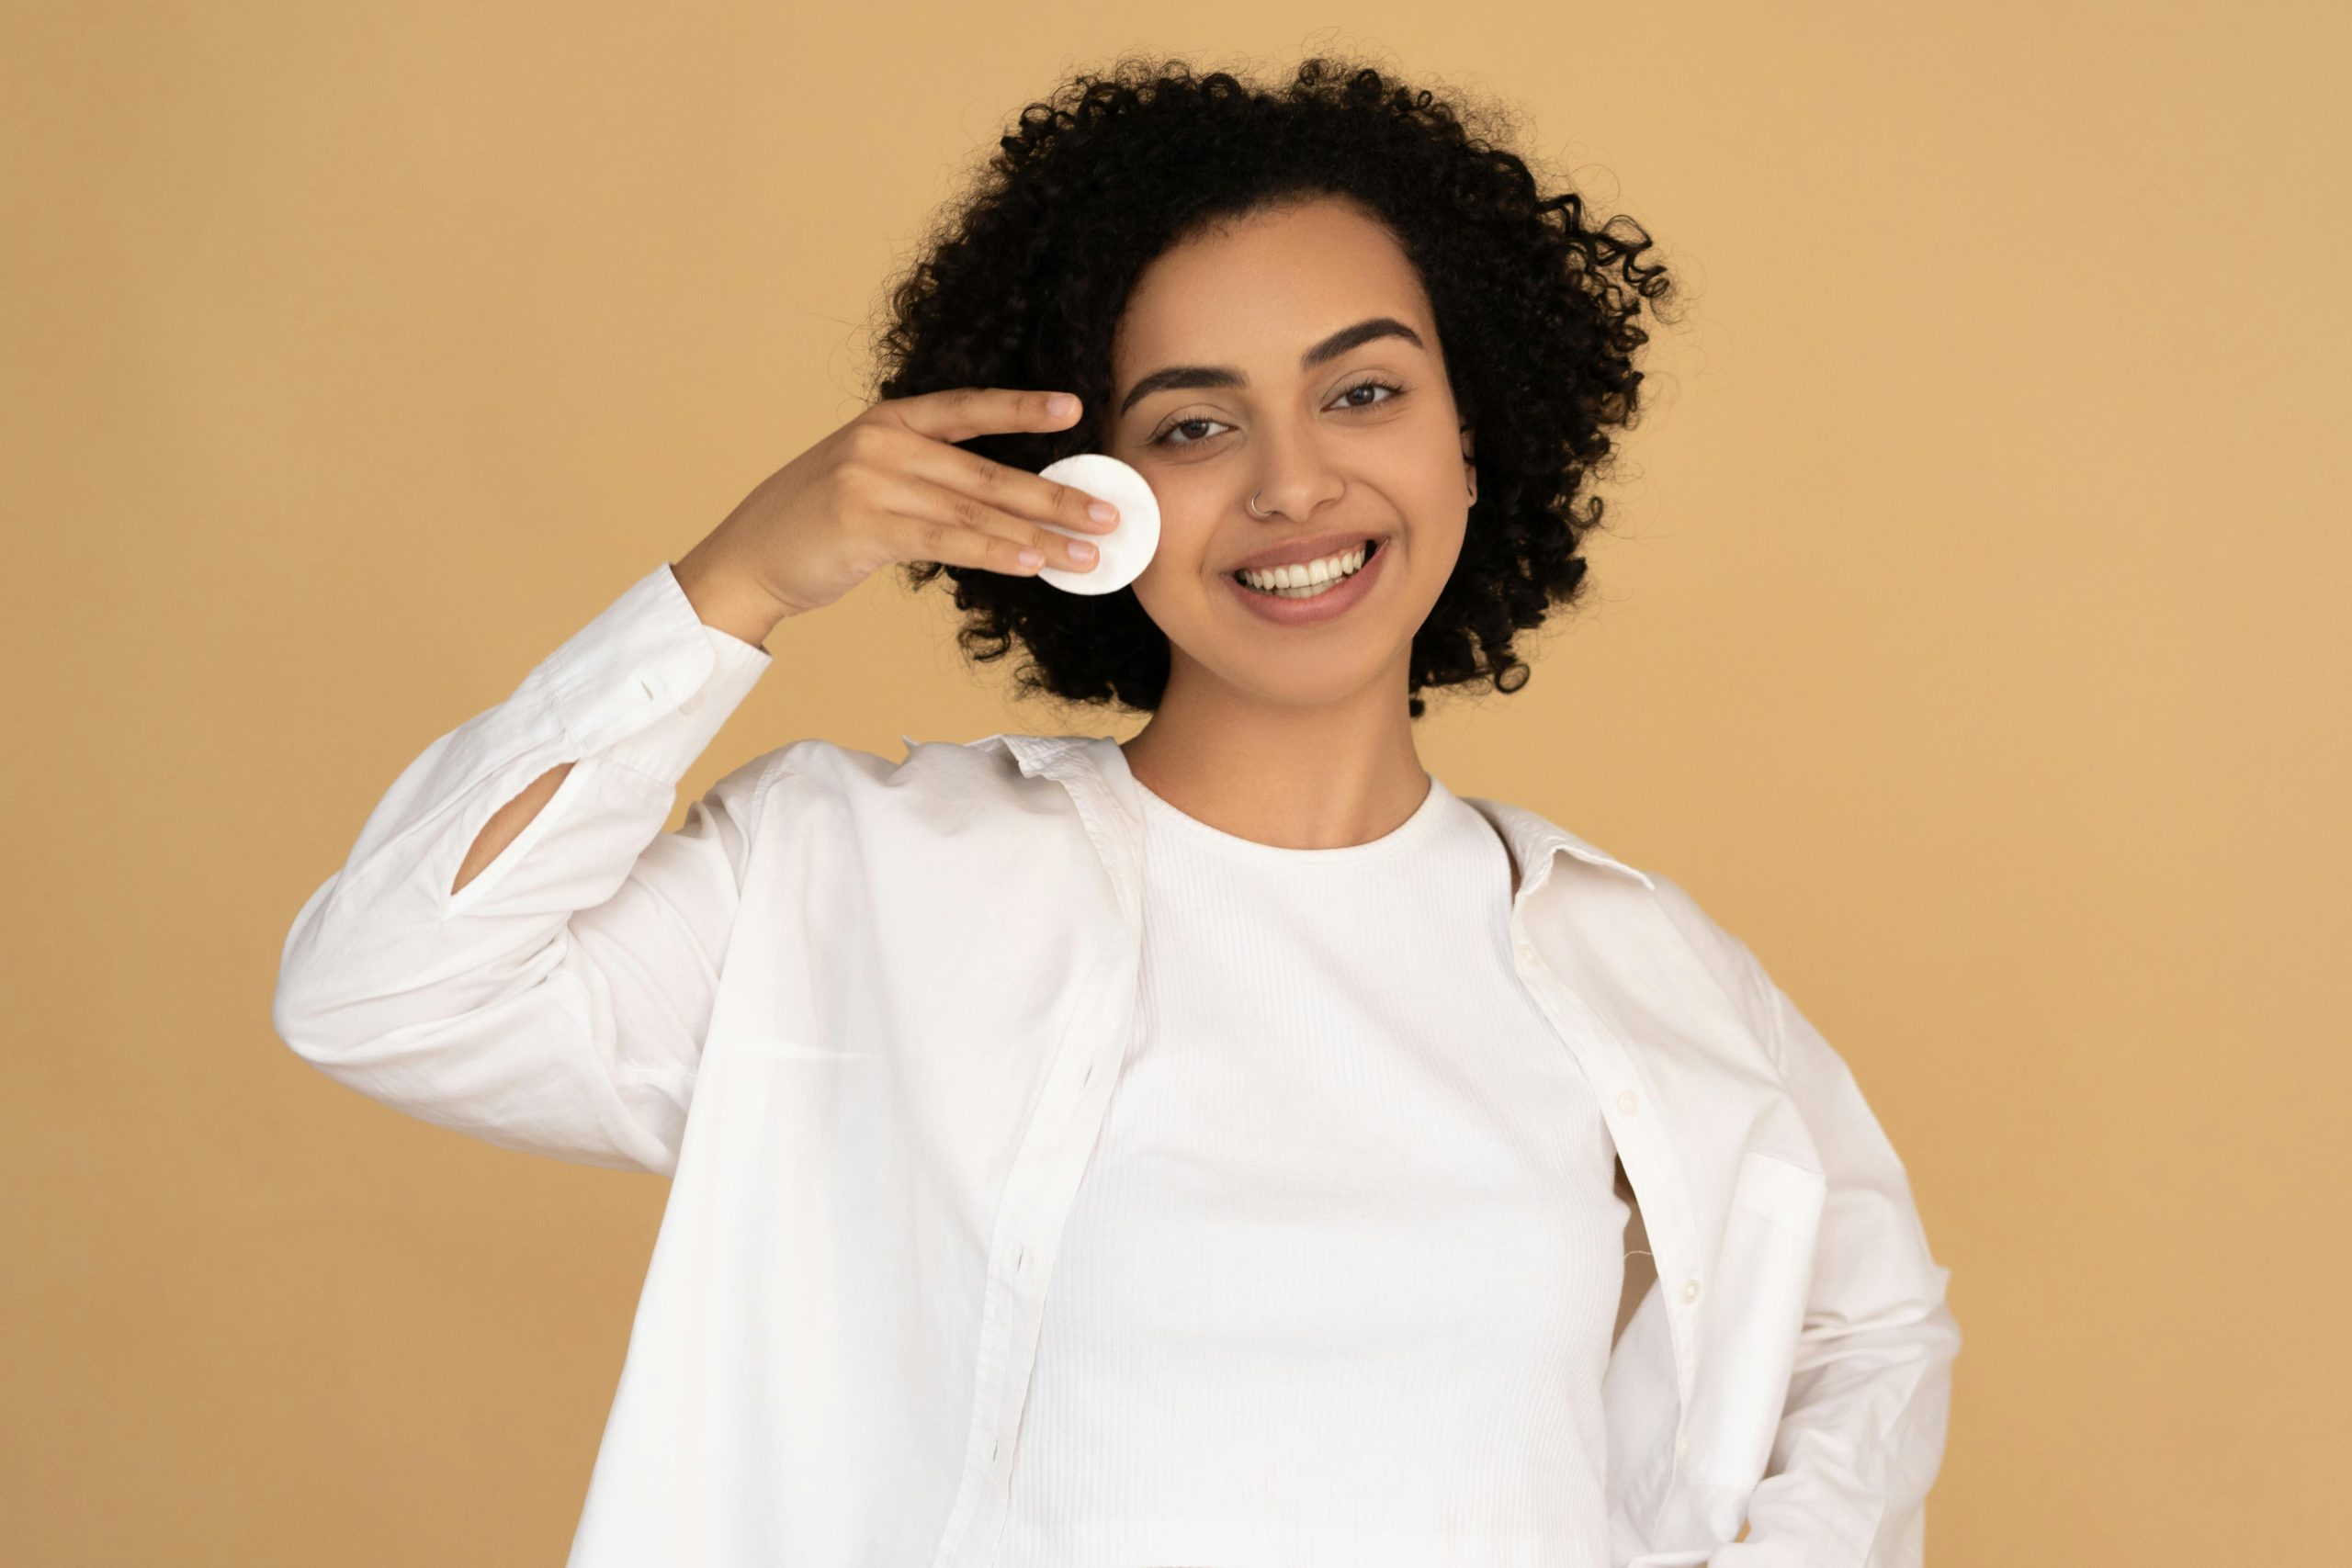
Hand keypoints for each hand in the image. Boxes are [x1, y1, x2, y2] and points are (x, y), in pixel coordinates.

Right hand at [680, 387, 1120, 625]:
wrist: (746, 559)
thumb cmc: (815, 525)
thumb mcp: (867, 478)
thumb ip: (925, 477)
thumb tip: (1004, 500)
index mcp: (888, 421)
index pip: (966, 407)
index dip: (1021, 406)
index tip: (1075, 405)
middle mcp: (883, 442)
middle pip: (987, 470)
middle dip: (1055, 494)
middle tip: (1110, 512)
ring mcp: (871, 480)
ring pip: (975, 510)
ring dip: (1038, 535)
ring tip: (1088, 553)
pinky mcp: (865, 524)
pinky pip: (946, 541)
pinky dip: (995, 553)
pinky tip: (1033, 564)